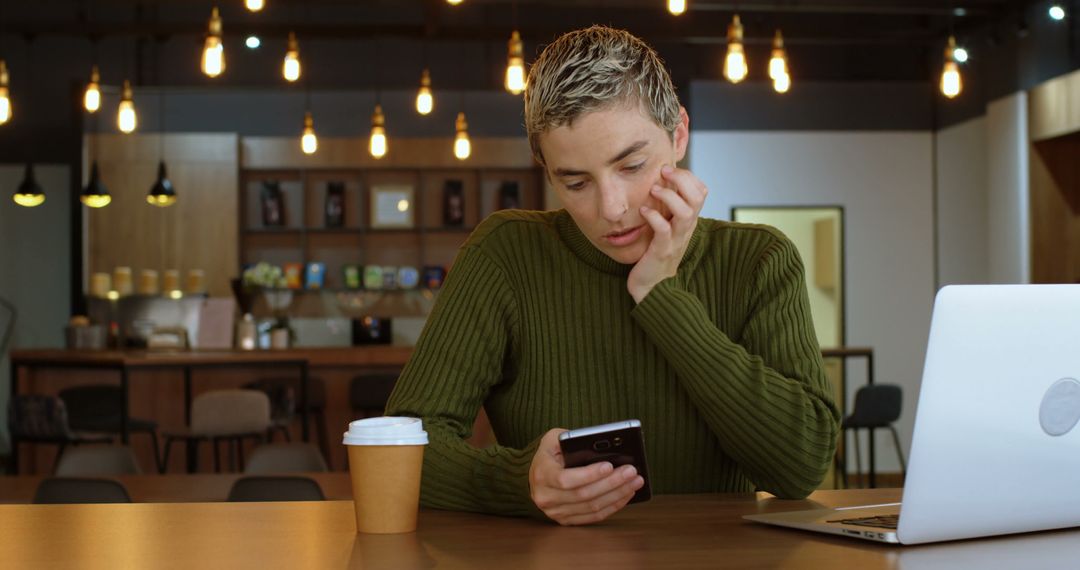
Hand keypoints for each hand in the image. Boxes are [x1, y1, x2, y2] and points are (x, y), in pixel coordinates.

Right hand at [529, 428, 644, 525]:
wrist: (536, 474)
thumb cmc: (550, 453)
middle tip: (632, 471)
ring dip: (617, 495)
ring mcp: (556, 512)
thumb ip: (572, 439)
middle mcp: (546, 497)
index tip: (609, 465)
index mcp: (541, 474)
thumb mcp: (554, 438)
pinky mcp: (567, 520)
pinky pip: (594, 517)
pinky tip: (626, 494)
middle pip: (584, 495)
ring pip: (592, 508)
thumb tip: (601, 445)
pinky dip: (613, 506)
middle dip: (611, 483)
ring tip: (635, 481)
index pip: (565, 479)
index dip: (589, 474)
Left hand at [627, 165, 707, 302]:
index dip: (689, 177)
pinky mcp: (662, 251)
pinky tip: (643, 211)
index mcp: (687, 221)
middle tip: (664, 171)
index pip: (701, 192)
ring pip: (686, 213)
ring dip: (670, 197)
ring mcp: (676, 240)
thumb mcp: (665, 228)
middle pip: (697, 198)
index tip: (669, 169)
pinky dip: (654, 217)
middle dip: (683, 180)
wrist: (652, 288)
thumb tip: (659, 184)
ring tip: (654, 189)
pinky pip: (664, 230)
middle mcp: (685, 228)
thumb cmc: (655, 255)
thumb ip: (666, 210)